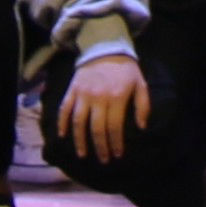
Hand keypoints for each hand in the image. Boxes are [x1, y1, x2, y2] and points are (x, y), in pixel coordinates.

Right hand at [58, 52, 149, 166]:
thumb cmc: (125, 69)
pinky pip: (64, 109)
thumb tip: (142, 127)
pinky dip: (62, 123)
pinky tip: (63, 136)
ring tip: (83, 154)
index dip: (116, 143)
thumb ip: (143, 106)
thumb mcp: (140, 84)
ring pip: (79, 122)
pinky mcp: (72, 90)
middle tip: (103, 160)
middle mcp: (98, 97)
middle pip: (97, 128)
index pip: (115, 127)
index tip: (117, 155)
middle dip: (100, 147)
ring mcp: (83, 94)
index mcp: (117, 97)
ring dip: (80, 140)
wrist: (105, 47)